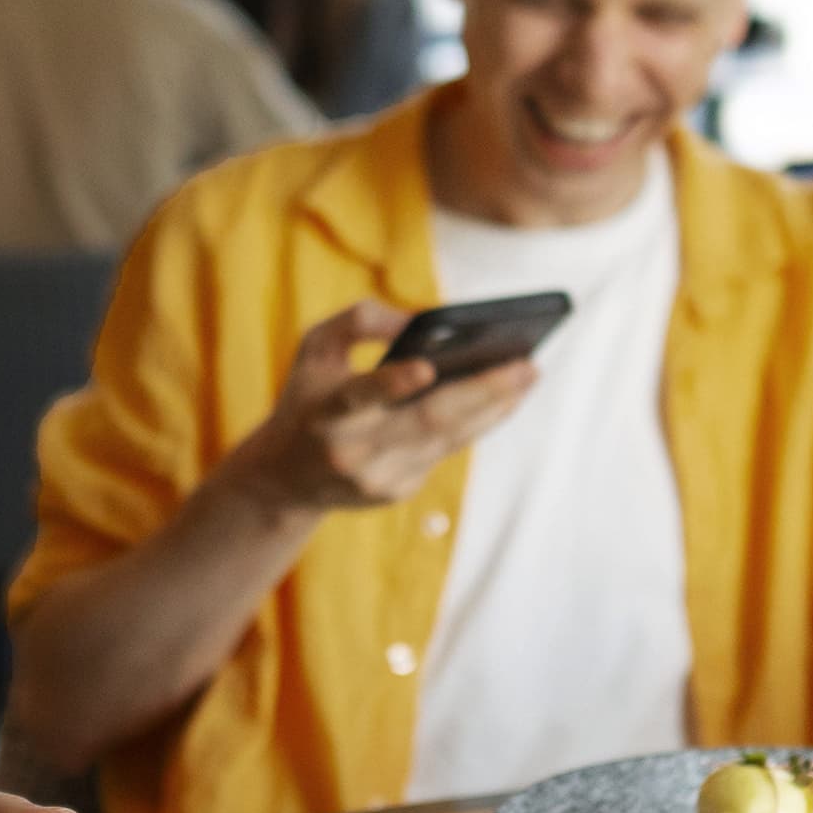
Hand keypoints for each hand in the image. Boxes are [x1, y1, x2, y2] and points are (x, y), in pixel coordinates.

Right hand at [218, 302, 536, 521]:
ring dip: (494, 408)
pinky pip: (444, 451)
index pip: (358, 398)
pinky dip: (475, 423)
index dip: (391, 385)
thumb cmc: (308, 397)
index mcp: (325, 412)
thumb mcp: (313, 350)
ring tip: (528, 376)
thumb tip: (418, 320)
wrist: (285, 478)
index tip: (426, 366)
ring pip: (447, 440)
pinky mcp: (396, 492)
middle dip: (482, 393)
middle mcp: (352, 451)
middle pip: (427, 422)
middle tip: (527, 366)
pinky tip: (504, 399)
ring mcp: (377, 478)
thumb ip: (355, 323)